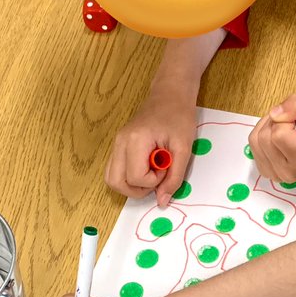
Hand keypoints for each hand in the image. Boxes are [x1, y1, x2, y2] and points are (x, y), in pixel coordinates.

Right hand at [105, 88, 196, 207]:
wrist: (170, 94)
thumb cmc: (179, 117)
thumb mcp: (184, 149)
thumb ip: (174, 178)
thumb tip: (161, 202)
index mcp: (135, 140)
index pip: (135, 178)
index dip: (153, 181)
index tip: (166, 165)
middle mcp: (120, 142)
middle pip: (116, 182)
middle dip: (137, 190)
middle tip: (156, 179)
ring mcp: (116, 144)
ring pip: (111, 179)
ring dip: (131, 186)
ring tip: (150, 175)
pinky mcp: (118, 145)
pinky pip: (115, 170)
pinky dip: (128, 178)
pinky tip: (145, 169)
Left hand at [248, 93, 295, 181]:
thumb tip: (274, 114)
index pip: (279, 135)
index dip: (288, 121)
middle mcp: (289, 174)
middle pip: (265, 138)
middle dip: (278, 123)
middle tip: (294, 125)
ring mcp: (275, 175)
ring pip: (256, 139)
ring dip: (269, 126)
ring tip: (288, 128)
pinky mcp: (265, 170)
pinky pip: (252, 143)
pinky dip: (262, 131)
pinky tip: (278, 135)